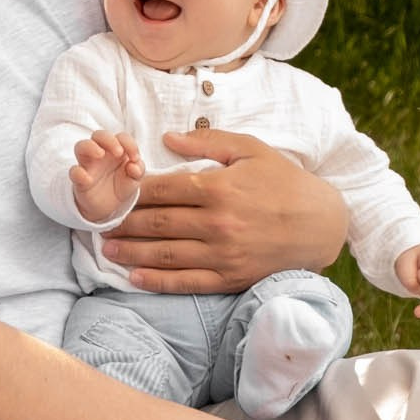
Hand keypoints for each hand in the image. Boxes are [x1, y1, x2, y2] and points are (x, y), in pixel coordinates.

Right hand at [71, 130, 143, 222]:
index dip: (129, 143)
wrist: (108, 207)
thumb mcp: (134, 180)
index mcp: (116, 150)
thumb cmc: (121, 186)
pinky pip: (74, 172)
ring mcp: (88, 165)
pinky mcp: (79, 179)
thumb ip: (138, 171)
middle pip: (99, 135)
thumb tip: (134, 166)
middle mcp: (100, 153)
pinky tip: (87, 179)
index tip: (135, 158)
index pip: (121, 137)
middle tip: (119, 152)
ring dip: (90, 147)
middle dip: (109, 140)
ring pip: (81, 146)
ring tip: (100, 154)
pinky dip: (78, 173)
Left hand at [100, 130, 348, 293]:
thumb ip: (207, 140)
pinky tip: (135, 279)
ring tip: (106, 249)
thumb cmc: (284, 181)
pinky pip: (188, 282)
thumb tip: (166, 137)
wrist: (322, 224)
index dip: (132, 191)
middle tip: (97, 223)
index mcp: (218, 187)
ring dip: (131, 252)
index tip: (111, 191)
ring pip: (166, 253)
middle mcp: (217, 222)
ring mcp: (223, 253)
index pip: (162, 189)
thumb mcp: (250, 149)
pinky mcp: (231, 277)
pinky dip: (159, 282)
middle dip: (123, 222)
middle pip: (157, 222)